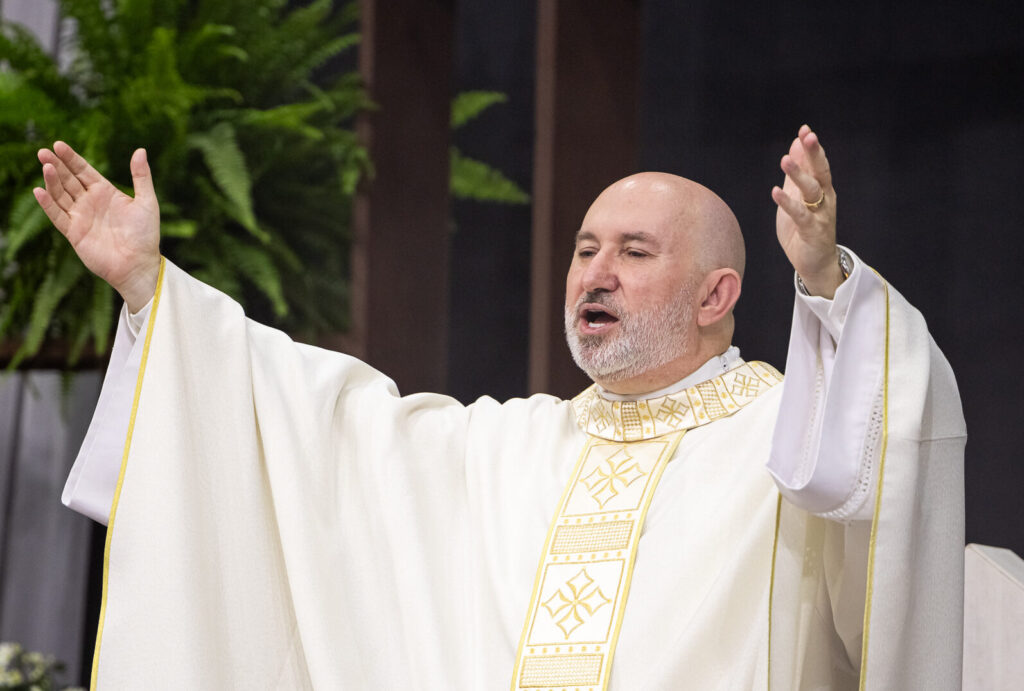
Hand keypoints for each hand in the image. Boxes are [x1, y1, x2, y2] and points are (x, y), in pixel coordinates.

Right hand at [34, 142, 161, 311]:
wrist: (138, 264)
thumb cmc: (146, 234)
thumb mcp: (147, 202)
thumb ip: (142, 176)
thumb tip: (140, 150)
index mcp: (105, 192)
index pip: (83, 171)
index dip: (71, 158)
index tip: (58, 144)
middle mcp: (90, 202)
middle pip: (68, 180)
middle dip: (56, 165)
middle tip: (43, 151)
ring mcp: (80, 217)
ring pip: (60, 195)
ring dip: (51, 181)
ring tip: (46, 166)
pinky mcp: (74, 233)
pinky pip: (57, 216)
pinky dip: (48, 204)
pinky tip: (39, 191)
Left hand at [771, 125, 843, 297]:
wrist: (816, 263)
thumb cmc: (806, 228)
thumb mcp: (798, 196)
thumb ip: (797, 173)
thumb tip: (795, 145)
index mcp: (823, 189)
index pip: (818, 164)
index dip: (811, 148)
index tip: (804, 130)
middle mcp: (825, 199)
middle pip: (820, 172)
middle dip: (814, 154)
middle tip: (808, 136)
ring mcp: (820, 215)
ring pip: (811, 191)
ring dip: (799, 174)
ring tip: (785, 160)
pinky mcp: (812, 232)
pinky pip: (800, 215)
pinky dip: (788, 203)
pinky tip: (776, 192)